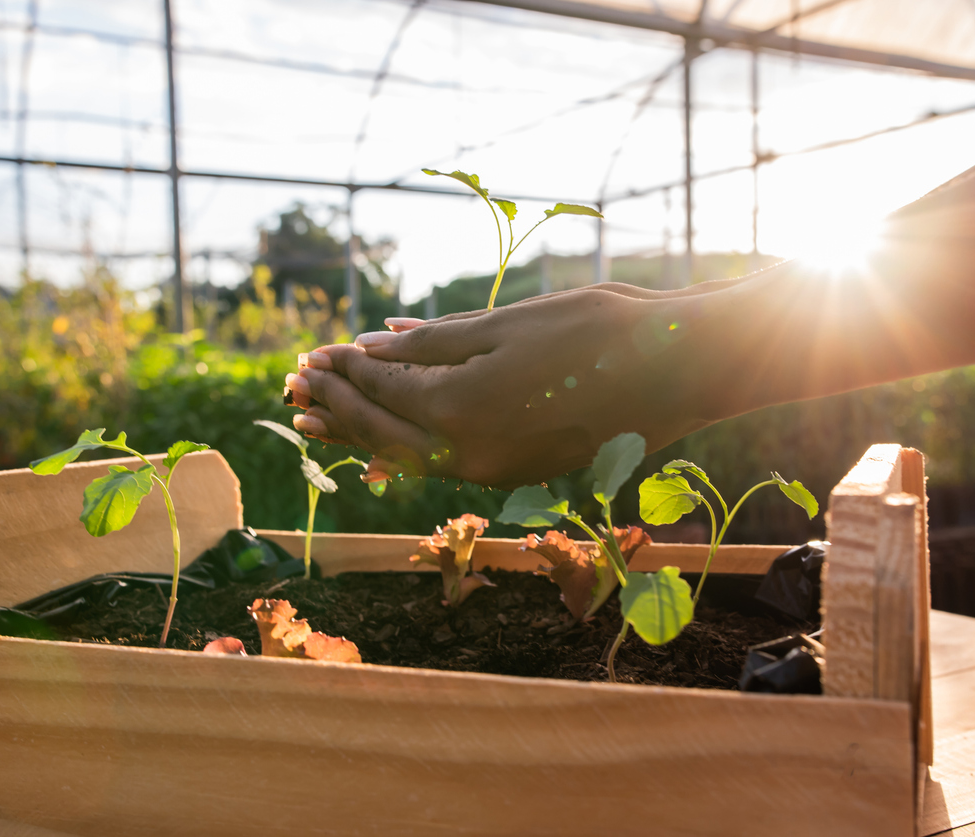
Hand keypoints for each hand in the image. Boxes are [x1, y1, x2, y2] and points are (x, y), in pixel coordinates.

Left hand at [285, 285, 722, 487]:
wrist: (680, 371)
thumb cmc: (599, 330)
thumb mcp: (507, 324)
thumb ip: (434, 342)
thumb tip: (373, 344)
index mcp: (460, 408)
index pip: (382, 388)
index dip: (343, 369)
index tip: (310, 354)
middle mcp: (470, 454)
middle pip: (383, 432)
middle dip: (337, 407)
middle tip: (294, 388)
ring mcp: (497, 472)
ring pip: (410, 457)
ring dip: (363, 434)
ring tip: (318, 420)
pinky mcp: (522, 474)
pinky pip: (445, 466)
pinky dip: (407, 449)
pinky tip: (386, 442)